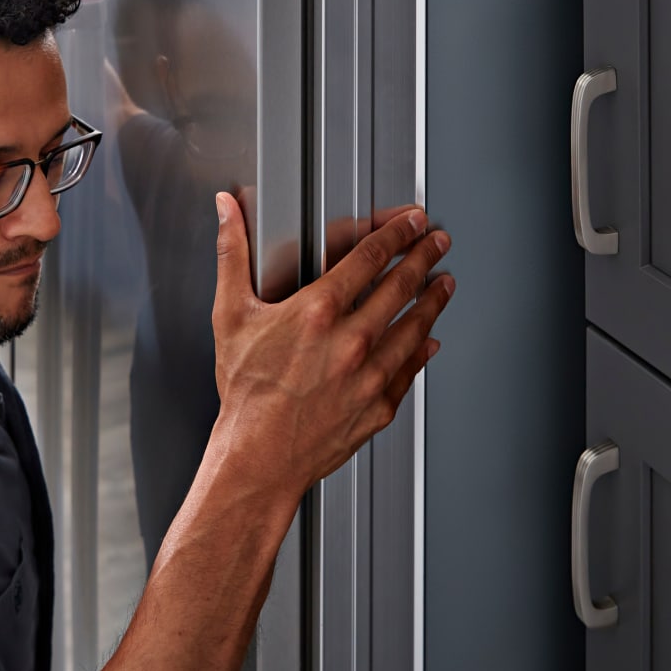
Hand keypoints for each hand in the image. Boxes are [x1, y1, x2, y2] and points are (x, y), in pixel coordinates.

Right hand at [210, 194, 454, 494]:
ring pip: (416, 326)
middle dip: (425, 257)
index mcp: (318, 311)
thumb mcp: (230, 316)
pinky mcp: (380, 406)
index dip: (397, 233)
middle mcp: (351, 341)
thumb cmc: (246, 394)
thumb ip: (232, 256)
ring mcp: (371, 375)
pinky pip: (410, 370)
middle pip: (402, 286)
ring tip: (444, 285)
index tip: (410, 223)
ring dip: (433, 300)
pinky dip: (423, 350)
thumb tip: (226, 212)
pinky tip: (429, 341)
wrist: (259, 458)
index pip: (370, 257)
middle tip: (438, 243)